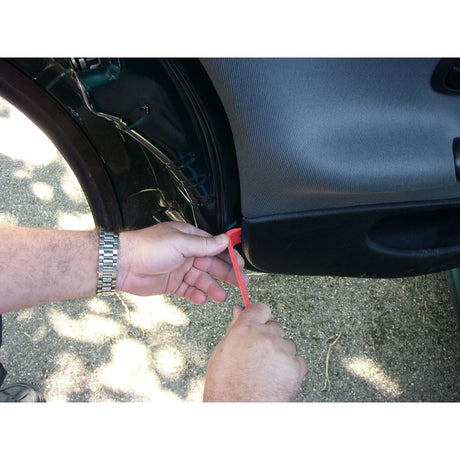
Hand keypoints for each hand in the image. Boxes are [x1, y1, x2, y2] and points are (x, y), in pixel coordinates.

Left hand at [116, 221, 247, 303]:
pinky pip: (188, 290)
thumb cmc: (147, 248)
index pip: (215, 246)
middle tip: (241, 283)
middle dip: (227, 274)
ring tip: (222, 296)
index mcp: (189, 238)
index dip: (229, 256)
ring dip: (213, 287)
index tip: (241, 264)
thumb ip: (204, 245)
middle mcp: (185, 253)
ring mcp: (179, 268)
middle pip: (212, 264)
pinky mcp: (171, 283)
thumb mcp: (180, 243)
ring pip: (202, 279)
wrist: (121, 265)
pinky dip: (196, 295)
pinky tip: (203, 299)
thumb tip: (224, 240)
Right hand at [203, 303, 306, 401]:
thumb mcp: (223, 352)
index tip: (259, 324)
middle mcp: (266, 336)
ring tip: (265, 371)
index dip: (260, 317)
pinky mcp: (296, 368)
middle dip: (268, 338)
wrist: (238, 414)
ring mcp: (282, 351)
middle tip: (257, 356)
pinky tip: (275, 378)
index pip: (261, 308)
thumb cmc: (225, 387)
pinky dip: (290, 367)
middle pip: (275, 326)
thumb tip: (240, 309)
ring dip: (280, 353)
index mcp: (245, 329)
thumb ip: (236, 328)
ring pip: (287, 343)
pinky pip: (298, 359)